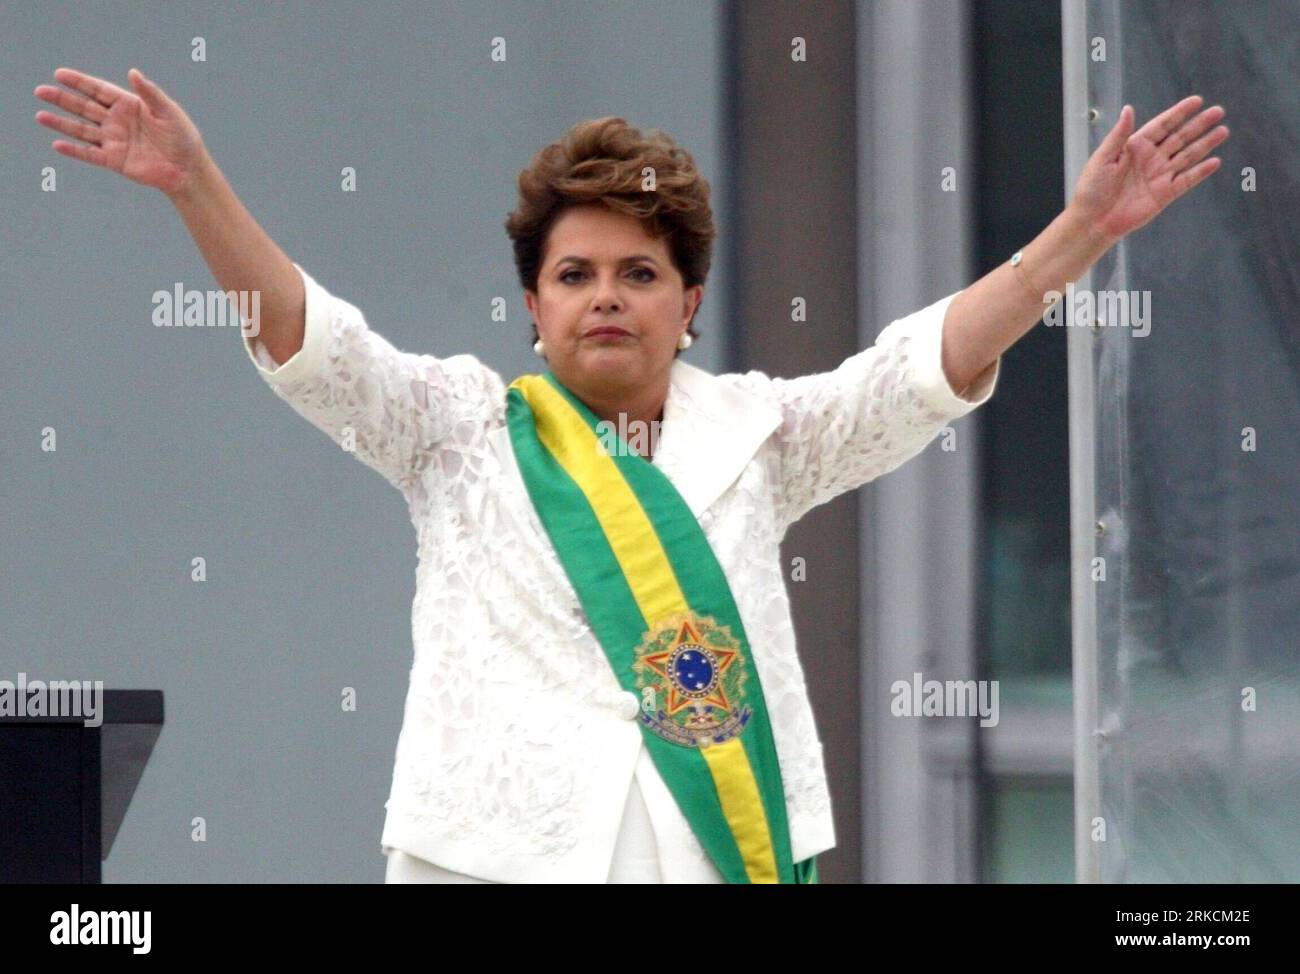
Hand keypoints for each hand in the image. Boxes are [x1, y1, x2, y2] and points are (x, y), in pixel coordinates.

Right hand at [35, 67, 208, 196]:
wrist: (188, 169)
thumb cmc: (183, 137)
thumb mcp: (169, 112)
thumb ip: (150, 94)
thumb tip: (133, 73)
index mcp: (129, 105)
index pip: (99, 90)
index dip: (79, 82)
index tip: (59, 74)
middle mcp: (117, 121)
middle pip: (85, 107)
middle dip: (63, 99)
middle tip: (41, 91)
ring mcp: (114, 141)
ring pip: (82, 130)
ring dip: (61, 124)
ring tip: (40, 116)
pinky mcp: (115, 160)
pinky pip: (90, 155)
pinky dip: (74, 151)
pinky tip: (57, 144)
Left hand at [1068, 95, 1229, 244]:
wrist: (1094, 220)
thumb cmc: (1092, 189)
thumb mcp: (1102, 157)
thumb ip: (1119, 134)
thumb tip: (1129, 109)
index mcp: (1135, 147)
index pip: (1162, 125)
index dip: (1179, 113)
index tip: (1197, 101)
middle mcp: (1151, 159)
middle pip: (1179, 137)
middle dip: (1198, 124)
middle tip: (1218, 111)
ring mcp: (1160, 176)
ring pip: (1187, 155)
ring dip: (1205, 143)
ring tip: (1223, 130)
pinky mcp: (1165, 194)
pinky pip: (1187, 180)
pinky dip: (1201, 171)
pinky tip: (1215, 161)